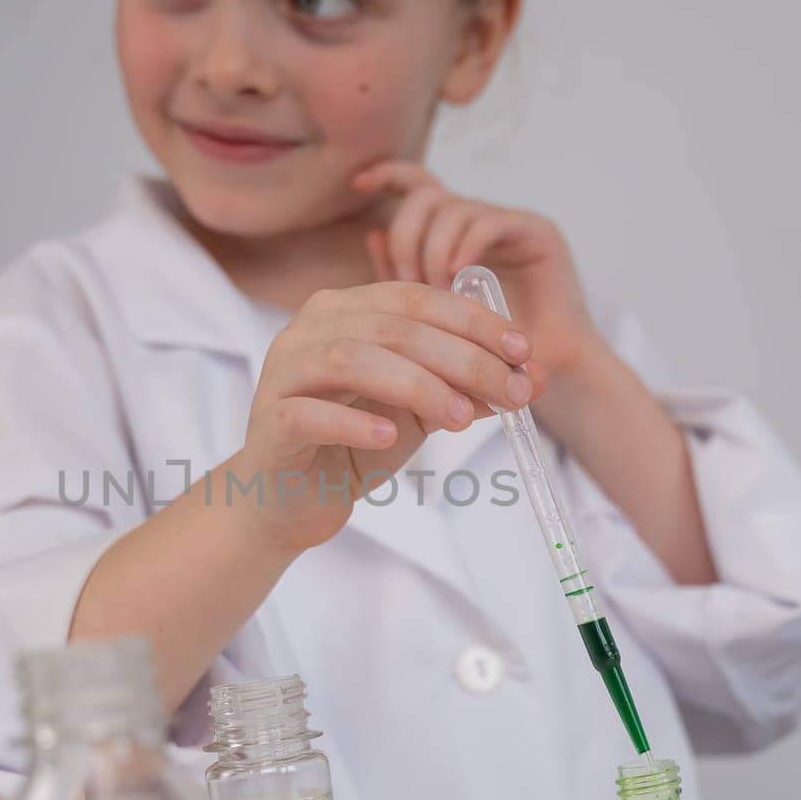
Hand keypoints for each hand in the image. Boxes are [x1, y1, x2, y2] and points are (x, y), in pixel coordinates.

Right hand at [233, 281, 548, 552]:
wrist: (289, 500)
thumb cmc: (351, 447)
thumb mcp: (419, 413)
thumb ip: (465, 389)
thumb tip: (531, 378)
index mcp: (346, 311)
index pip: (416, 299)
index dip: (474, 320)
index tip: (523, 351)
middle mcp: (309, 329)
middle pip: (393, 327)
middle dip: (461, 357)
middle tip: (508, 392)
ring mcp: (283, 372)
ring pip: (351, 359)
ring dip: (416, 385)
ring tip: (460, 418)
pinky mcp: (270, 420)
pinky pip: (309, 413)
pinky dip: (354, 422)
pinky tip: (387, 436)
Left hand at [352, 162, 602, 382]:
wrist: (549, 374)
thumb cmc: (486, 353)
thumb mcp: (429, 315)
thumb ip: (400, 278)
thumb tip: (372, 233)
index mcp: (451, 235)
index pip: (417, 184)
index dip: (387, 174)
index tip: (358, 183)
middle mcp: (477, 222)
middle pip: (424, 196)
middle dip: (406, 236)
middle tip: (409, 281)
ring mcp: (507, 224)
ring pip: (452, 209)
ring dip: (434, 251)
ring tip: (438, 292)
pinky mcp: (535, 233)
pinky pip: (488, 222)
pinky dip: (466, 247)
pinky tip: (459, 277)